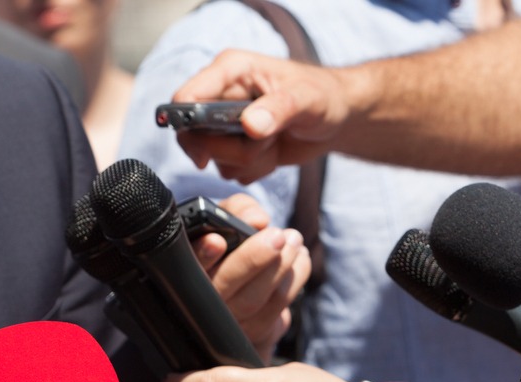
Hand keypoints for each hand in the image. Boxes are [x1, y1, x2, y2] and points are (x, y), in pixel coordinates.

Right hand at [172, 49, 348, 183]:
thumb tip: (250, 125)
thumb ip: (279, 109)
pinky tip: (272, 154)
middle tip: (262, 142)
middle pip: (194, 135)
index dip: (185, 124)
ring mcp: (224, 124)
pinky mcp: (233, 147)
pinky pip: (229, 171)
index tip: (203, 152)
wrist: (335, 118)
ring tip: (274, 142)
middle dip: (229, 149)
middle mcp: (221, 95)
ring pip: (214, 158)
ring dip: (248, 160)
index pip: (187, 96)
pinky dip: (254, 169)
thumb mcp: (307, 98)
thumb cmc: (323, 95)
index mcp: (231, 71)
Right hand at [191, 194, 310, 357]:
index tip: (217, 240)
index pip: (186, 265)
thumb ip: (237, 209)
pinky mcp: (253, 331)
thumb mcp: (227, 216)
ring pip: (253, 300)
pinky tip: (299, 258)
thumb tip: (257, 220)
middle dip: (253, 260)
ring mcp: (226, 321)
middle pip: (224, 286)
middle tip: (278, 236)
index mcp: (188, 268)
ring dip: (281, 267)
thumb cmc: (230, 239)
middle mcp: (201, 300)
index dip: (202, 255)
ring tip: (294, 239)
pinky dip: (294, 279)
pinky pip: (276, 309)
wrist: (242, 277)